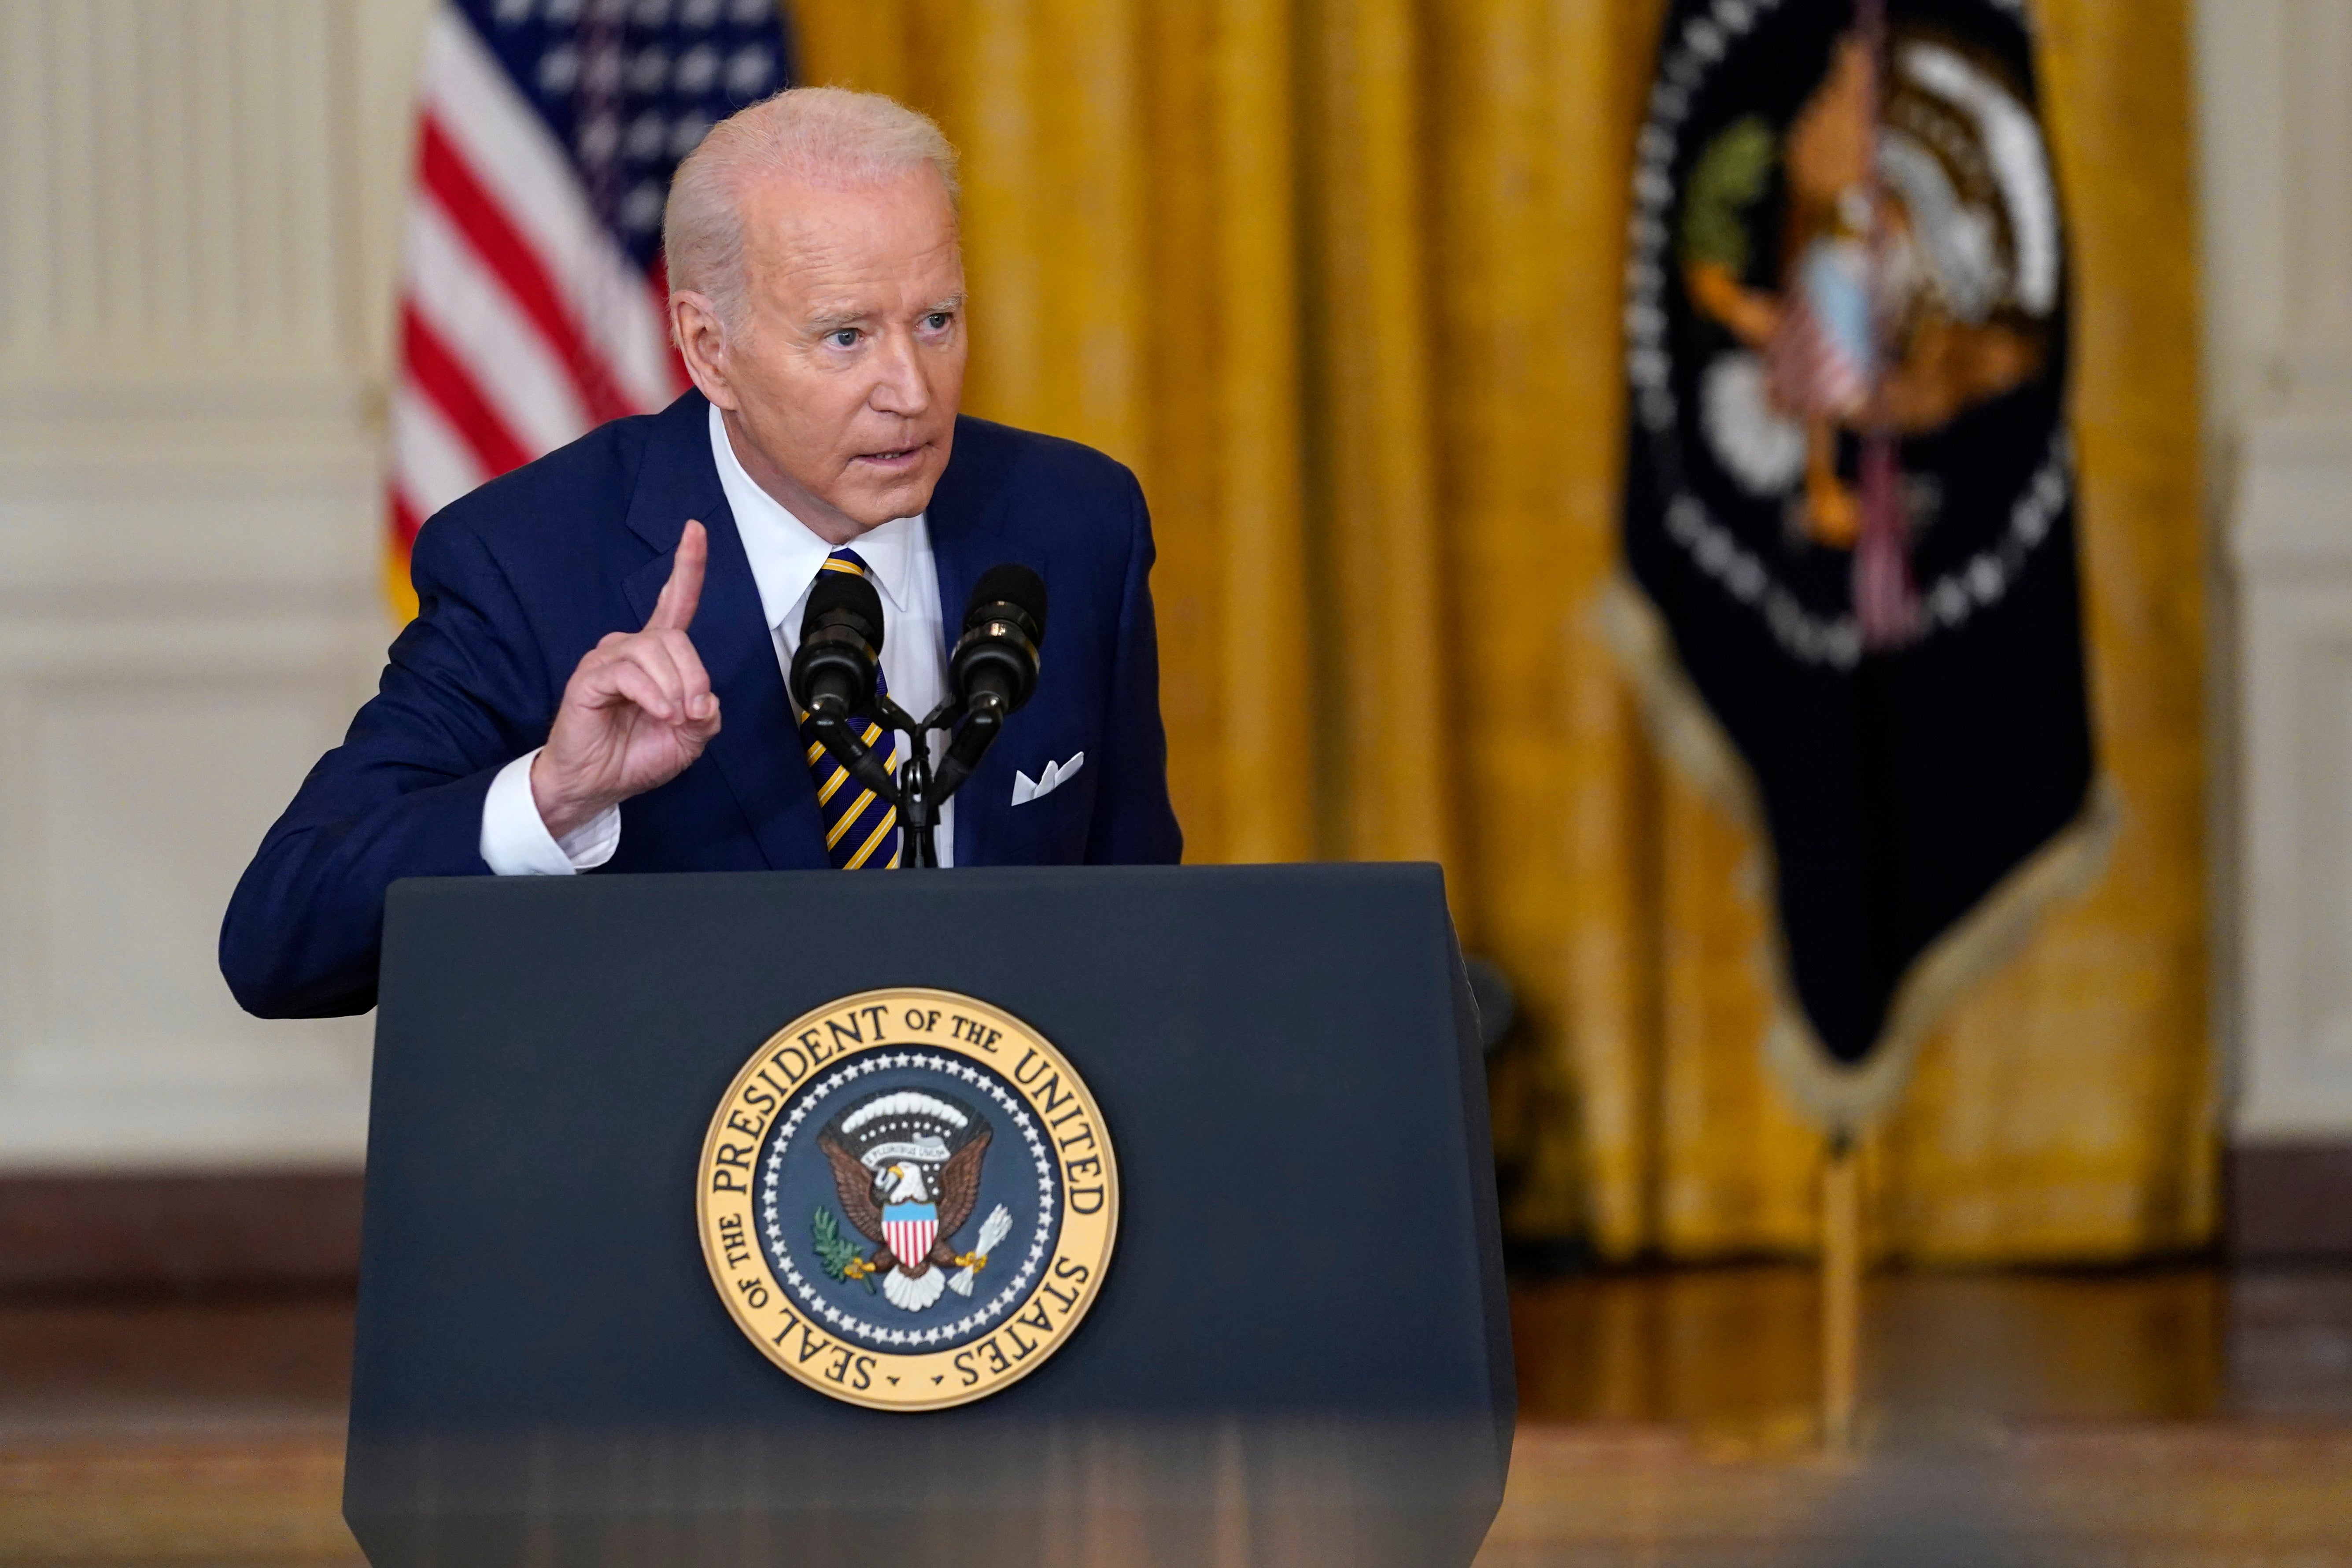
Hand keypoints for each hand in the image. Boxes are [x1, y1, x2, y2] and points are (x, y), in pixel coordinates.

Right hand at [531, 520, 721, 838]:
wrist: (597, 783)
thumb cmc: (636, 755)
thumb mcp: (689, 736)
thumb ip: (706, 712)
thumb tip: (706, 698)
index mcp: (659, 656)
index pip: (675, 601)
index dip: (687, 565)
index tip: (695, 530)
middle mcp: (633, 648)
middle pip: (677, 638)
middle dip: (695, 676)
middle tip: (694, 712)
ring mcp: (609, 659)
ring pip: (656, 651)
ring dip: (675, 688)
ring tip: (671, 716)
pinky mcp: (590, 675)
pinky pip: (630, 671)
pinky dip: (653, 695)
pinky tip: (658, 713)